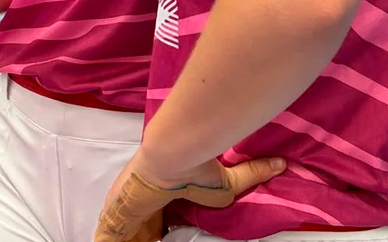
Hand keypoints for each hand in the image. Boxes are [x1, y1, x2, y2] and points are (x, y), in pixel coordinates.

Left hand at [94, 148, 285, 241]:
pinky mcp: (114, 217)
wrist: (172, 154)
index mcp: (162, 196)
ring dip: (125, 241)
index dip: (160, 229)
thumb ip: (253, 174)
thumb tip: (282, 164)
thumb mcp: (228, 184)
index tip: (166, 235)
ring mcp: (125, 208)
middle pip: (138, 229)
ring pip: (120, 236)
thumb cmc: (197, 168)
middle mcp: (141, 201)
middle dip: (141, 237)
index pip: (157, 220)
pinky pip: (106, 240)